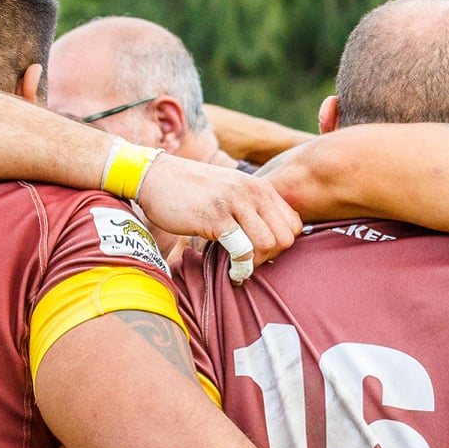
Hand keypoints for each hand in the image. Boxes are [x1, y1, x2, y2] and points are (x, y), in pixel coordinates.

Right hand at [134, 156, 300, 272]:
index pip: (294, 224)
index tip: (260, 252)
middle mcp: (252, 193)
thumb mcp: (231, 191)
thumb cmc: (192, 190)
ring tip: (239, 268)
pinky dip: (240, 268)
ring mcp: (235, 204)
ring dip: (256, 264)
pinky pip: (242, 250)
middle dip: (272, 257)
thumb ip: (253, 208)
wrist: (154, 176)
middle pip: (286, 237)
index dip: (281, 244)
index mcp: (260, 187)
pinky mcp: (215, 218)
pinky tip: (231, 272)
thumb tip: (272, 241)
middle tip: (250, 263)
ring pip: (268, 244)